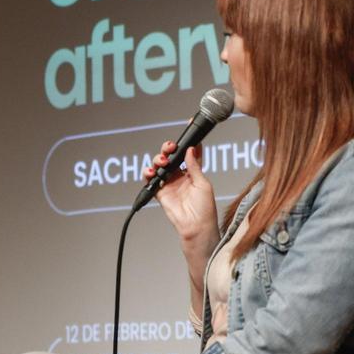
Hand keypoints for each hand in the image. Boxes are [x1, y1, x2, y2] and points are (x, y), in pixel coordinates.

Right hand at [145, 143, 219, 272]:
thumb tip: (190, 149)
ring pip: (159, 165)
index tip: (189, 126)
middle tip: (170, 147)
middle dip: (168, 148)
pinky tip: (152, 172)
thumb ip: (194, 166)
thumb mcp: (203, 183)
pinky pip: (150, 180)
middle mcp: (180, 176)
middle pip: (170, 156)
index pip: (189, 152)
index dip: (187, 141)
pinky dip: (148, 174)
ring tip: (162, 162)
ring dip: (158, 160)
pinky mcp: (160, 192)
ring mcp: (169, 183)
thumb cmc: (204, 209)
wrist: (196, 227)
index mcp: (193, 172)